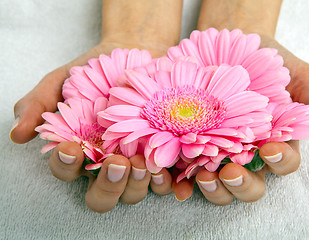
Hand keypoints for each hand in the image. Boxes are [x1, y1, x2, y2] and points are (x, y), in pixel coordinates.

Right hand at [10, 41, 171, 211]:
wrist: (134, 54)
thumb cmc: (93, 71)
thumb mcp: (60, 81)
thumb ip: (38, 106)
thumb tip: (18, 135)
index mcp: (80, 152)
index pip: (66, 171)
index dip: (66, 165)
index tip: (70, 147)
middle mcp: (106, 164)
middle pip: (102, 196)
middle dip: (107, 186)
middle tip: (116, 163)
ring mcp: (135, 163)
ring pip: (132, 193)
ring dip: (136, 185)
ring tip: (142, 164)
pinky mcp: (161, 157)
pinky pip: (162, 182)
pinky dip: (164, 184)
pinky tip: (165, 173)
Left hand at [174, 35, 308, 203]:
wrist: (228, 46)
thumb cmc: (268, 60)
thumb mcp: (298, 75)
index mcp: (276, 141)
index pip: (283, 163)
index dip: (280, 161)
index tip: (272, 148)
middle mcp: (247, 154)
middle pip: (250, 185)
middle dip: (242, 184)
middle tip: (231, 172)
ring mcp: (218, 153)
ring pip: (220, 185)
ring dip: (214, 188)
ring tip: (204, 176)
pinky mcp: (192, 147)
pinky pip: (188, 173)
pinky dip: (184, 183)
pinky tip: (178, 184)